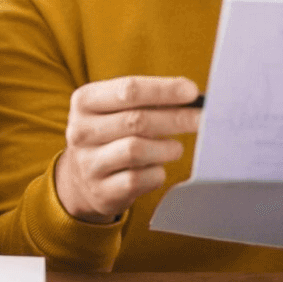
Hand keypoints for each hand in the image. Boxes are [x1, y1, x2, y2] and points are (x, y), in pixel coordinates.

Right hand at [55, 76, 201, 223]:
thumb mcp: (117, 109)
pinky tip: (156, 168)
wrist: (82, 177)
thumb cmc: (112, 133)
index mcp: (84, 101)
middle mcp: (81, 131)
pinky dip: (156, 173)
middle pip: (135, 120)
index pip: (128, 90)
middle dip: (175, 118)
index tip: (192, 92)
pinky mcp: (101, 191)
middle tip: (201, 119)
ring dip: (165, 148)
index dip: (164, 90)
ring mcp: (89, 163)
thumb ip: (148, 99)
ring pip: (136, 150)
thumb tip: (191, 96)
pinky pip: (138, 180)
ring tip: (175, 148)